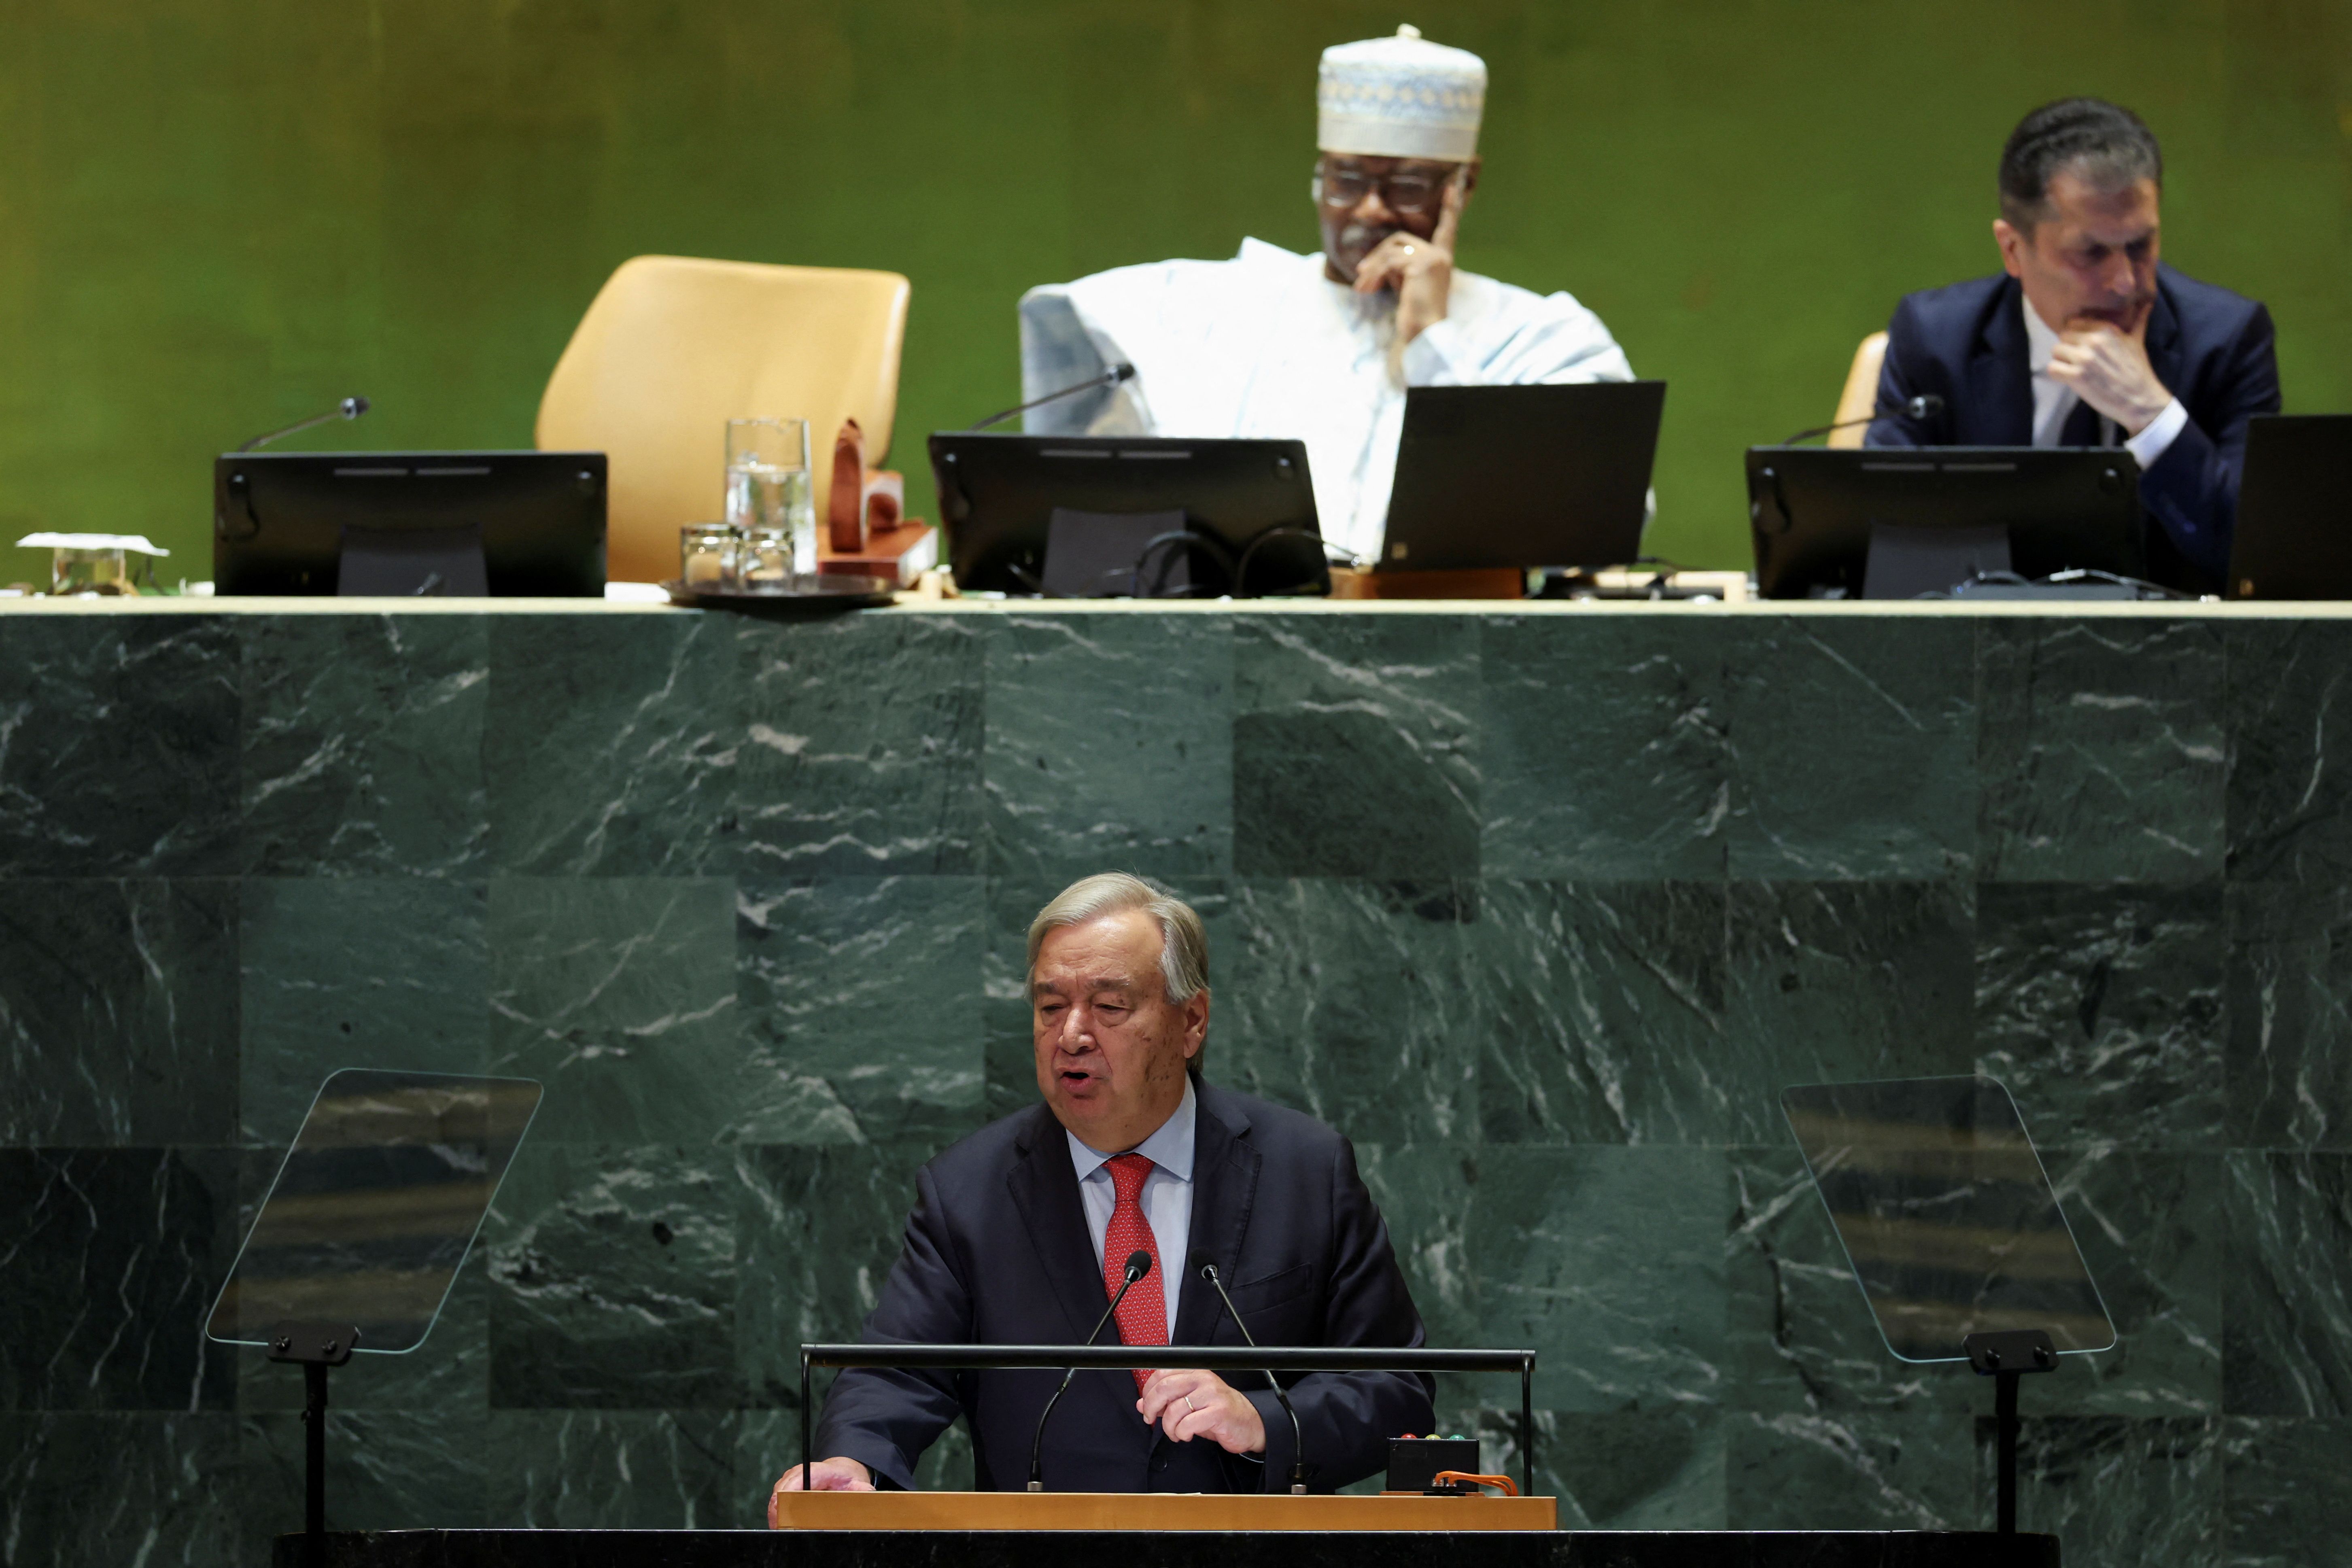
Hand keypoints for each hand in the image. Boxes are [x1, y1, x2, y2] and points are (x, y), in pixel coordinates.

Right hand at [768, 1457, 872, 1526]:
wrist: (841, 1470)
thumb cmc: (846, 1478)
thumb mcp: (857, 1482)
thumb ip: (861, 1488)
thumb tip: (866, 1492)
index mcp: (817, 1470)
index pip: (797, 1481)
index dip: (788, 1498)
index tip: (784, 1514)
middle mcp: (800, 1471)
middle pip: (782, 1491)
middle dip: (779, 1510)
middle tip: (781, 1528)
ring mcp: (791, 1477)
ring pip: (777, 1495)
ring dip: (776, 1512)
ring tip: (779, 1527)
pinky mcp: (786, 1484)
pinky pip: (777, 1498)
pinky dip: (777, 1510)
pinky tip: (780, 1522)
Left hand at [1136, 1368, 1267, 1454]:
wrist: (1249, 1423)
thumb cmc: (1218, 1413)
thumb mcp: (1190, 1405)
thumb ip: (1166, 1402)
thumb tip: (1141, 1404)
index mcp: (1195, 1372)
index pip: (1162, 1373)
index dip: (1148, 1391)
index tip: (1146, 1407)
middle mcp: (1203, 1379)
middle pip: (1165, 1388)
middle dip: (1151, 1407)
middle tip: (1151, 1420)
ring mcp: (1212, 1394)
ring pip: (1174, 1409)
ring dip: (1168, 1427)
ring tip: (1176, 1433)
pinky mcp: (1219, 1412)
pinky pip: (1188, 1424)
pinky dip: (1182, 1433)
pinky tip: (1187, 1435)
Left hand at [1351, 174, 1464, 347]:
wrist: (1425, 335)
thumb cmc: (1416, 316)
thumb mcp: (1408, 286)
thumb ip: (1402, 267)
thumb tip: (1381, 260)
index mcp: (1442, 259)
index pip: (1446, 229)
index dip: (1449, 209)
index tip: (1452, 187)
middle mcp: (1441, 255)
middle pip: (1401, 238)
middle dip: (1377, 255)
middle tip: (1361, 275)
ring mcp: (1432, 258)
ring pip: (1392, 250)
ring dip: (1372, 269)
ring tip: (1362, 288)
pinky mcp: (1421, 265)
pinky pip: (1389, 262)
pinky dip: (1374, 275)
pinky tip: (1368, 290)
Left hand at [2049, 316, 2172, 435]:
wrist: (2140, 400)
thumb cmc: (2138, 371)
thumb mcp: (2137, 341)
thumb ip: (2138, 321)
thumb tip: (2147, 302)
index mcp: (2107, 329)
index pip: (2074, 322)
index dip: (2075, 334)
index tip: (2082, 345)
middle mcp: (2093, 340)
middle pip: (2062, 336)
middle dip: (2068, 348)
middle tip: (2079, 360)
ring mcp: (2083, 358)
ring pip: (2055, 351)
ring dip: (2062, 361)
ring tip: (2075, 370)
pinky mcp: (2076, 377)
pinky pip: (2052, 368)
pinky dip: (2058, 374)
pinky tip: (2070, 379)